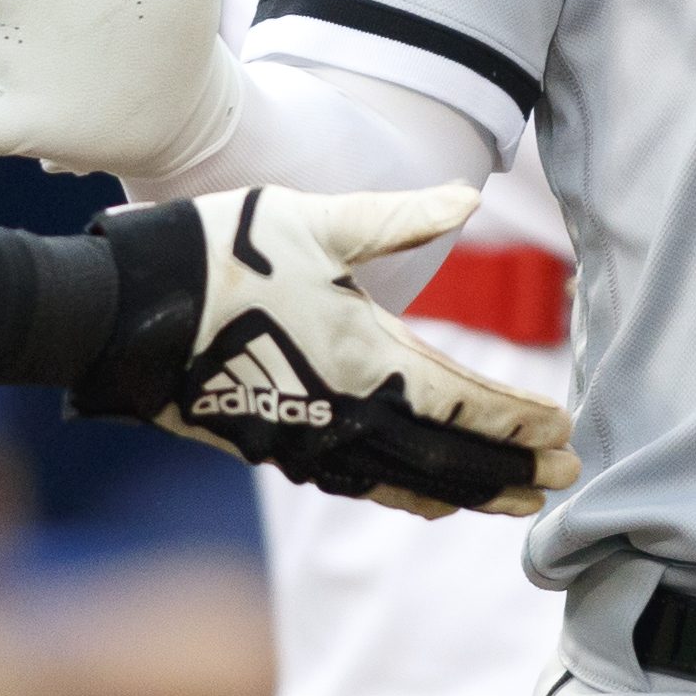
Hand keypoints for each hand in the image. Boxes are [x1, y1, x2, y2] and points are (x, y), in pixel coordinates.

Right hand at [77, 185, 577, 518]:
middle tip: (564, 478)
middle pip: (451, 460)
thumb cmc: (222, 255)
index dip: (522, 421)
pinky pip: (361, 485)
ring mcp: (311, 440)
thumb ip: (399, 217)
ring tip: (515, 498)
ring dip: (469, 492)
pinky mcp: (277, 448)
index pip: (468, 403)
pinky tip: (428, 499)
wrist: (128, 314)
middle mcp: (349, 413)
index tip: (567, 431)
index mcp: (369, 356)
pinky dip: (408, 495)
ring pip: (409, 484)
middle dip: (513, 469)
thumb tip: (469, 195)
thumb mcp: (316, 220)